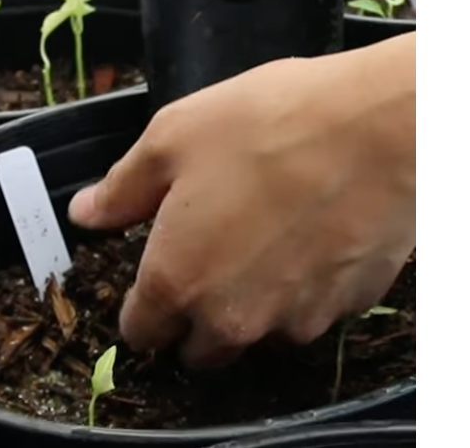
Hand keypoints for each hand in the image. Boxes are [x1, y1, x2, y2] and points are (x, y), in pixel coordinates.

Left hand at [68, 33, 415, 367]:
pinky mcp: (350, 308)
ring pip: (261, 332)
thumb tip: (87, 214)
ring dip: (256, 301)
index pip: (142, 333)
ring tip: (272, 232)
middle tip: (214, 248)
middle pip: (201, 349)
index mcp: (178, 282)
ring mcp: (297, 320)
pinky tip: (317, 231)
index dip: (143, 304)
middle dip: (197, 313)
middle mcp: (234, 319)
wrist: (382, 127)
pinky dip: (308, 285)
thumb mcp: (173, 136)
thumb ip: (122, 188)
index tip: (156, 271)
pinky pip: (315, 309)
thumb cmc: (268, 122)